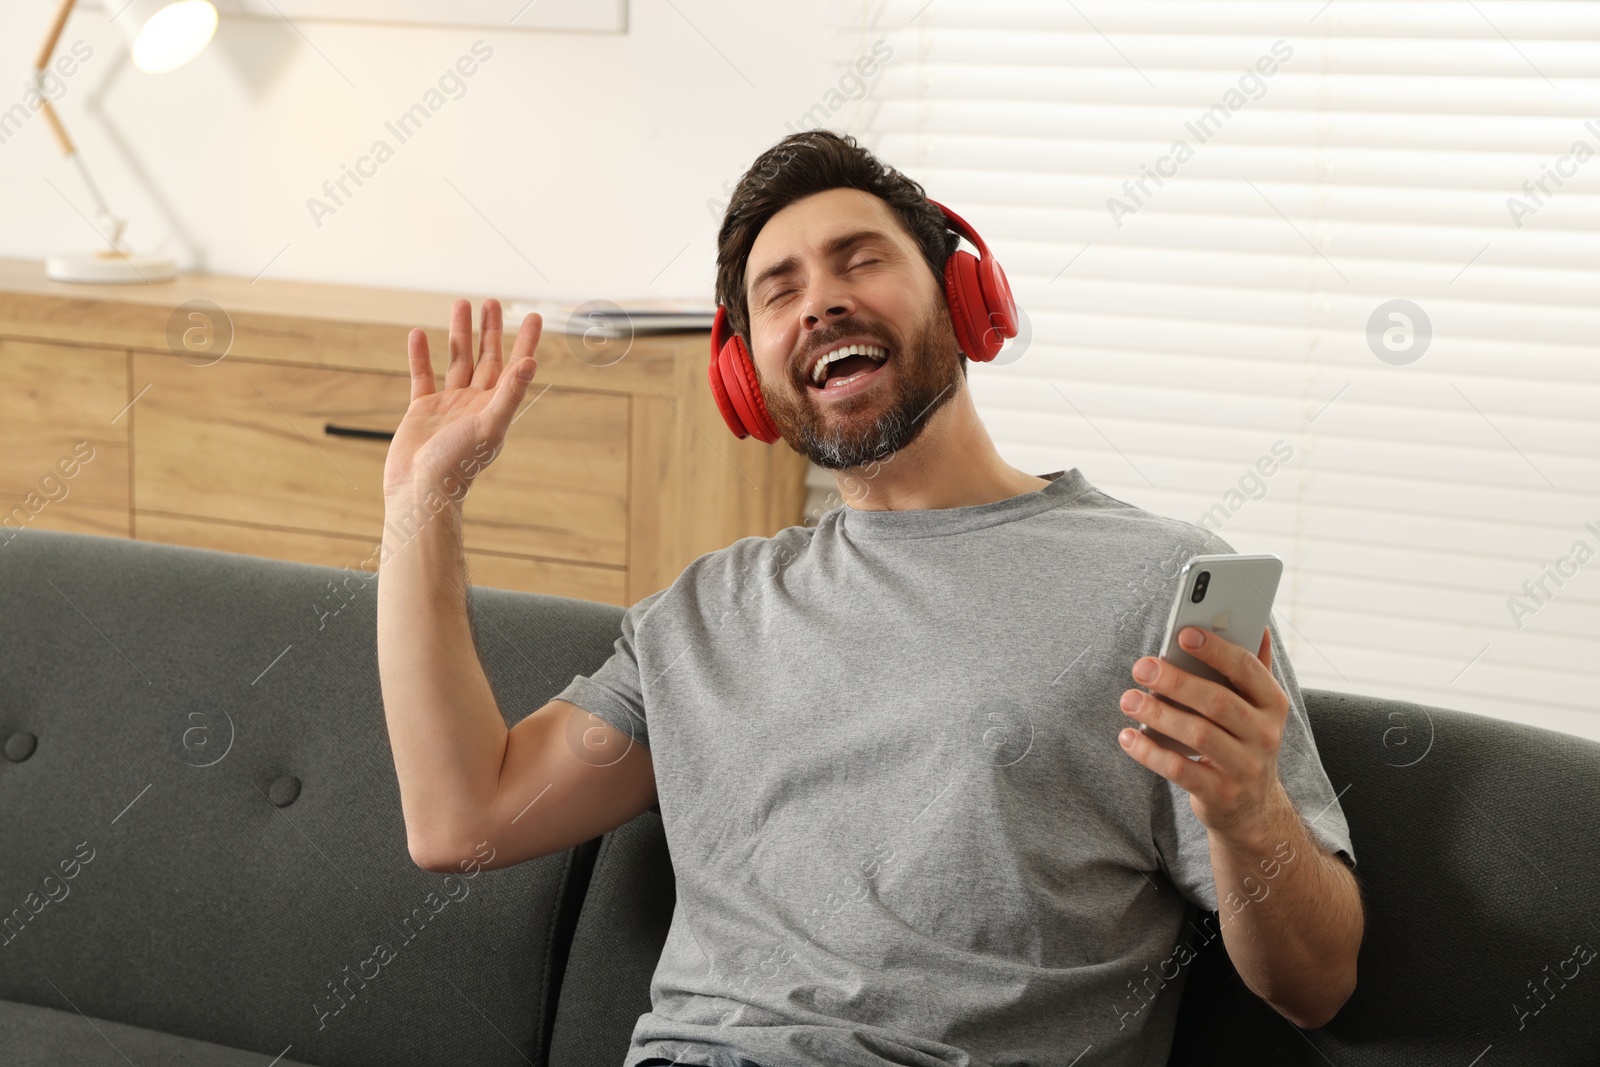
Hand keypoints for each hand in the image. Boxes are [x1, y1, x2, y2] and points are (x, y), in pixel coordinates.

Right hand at [382, 298, 541, 500]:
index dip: (525, 341)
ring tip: (460, 304)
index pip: (515, 366)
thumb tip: (531, 362)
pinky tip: (418, 334)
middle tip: (492, 303)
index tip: (534, 316)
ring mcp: (448, 405)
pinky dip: (421, 355)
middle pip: (486, 358)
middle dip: (489, 330)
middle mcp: (475, 403)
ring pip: (456, 361)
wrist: (421, 489)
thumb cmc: (458, 463)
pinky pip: (422, 376)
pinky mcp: (422, 410)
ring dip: (458, 334)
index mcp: (496, 407)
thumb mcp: (490, 425)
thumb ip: (510, 394)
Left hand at [1116, 626, 1293, 844]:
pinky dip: (1150, 753)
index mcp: (1272, 704)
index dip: (1216, 649)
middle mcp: (1264, 735)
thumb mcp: (1258, 707)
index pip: (1247, 669)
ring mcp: (1243, 767)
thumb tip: (1256, 624)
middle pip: (1218, 702)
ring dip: (1158, 714)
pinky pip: (1179, 770)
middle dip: (1177, 681)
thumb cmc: (1245, 742)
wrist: (1254, 809)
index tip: (1183, 633)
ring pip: (1198, 735)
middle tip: (1142, 667)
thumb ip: (1254, 667)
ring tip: (1128, 699)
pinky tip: (1127, 737)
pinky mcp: (1219, 794)